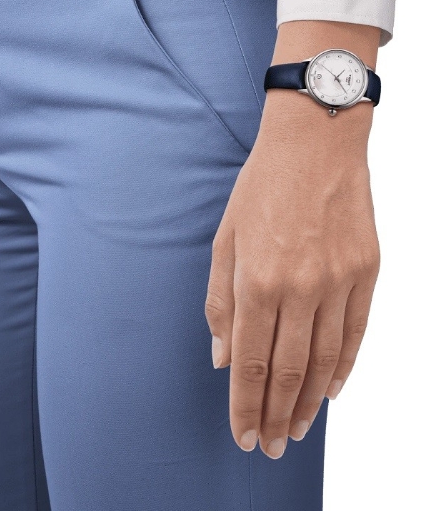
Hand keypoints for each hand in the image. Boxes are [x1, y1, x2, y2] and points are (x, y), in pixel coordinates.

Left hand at [204, 90, 380, 459]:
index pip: (249, 362)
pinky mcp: (367, 271)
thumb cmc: (262, 187)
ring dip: (308, 401)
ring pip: (324, 361)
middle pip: (287, 371)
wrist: (316, 142)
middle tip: (269, 446)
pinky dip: (343, 367)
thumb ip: (220, 300)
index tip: (242, 435)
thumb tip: (222, 356)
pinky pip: (356, 332)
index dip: (244, 405)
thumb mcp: (225, 238)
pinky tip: (330, 390)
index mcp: (258, 280)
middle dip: (274, 416)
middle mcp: (300, 287)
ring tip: (295, 429)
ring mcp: (339, 281)